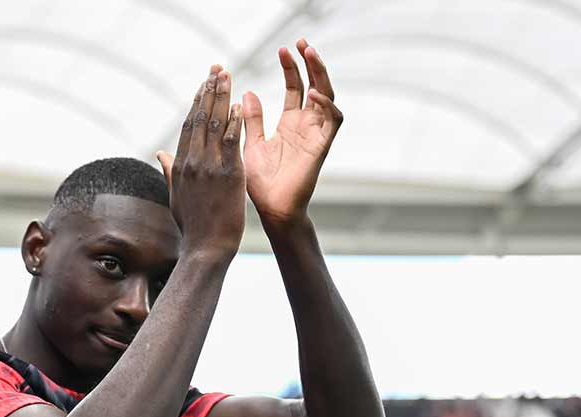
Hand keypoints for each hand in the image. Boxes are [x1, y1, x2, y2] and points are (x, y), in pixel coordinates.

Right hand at [156, 66, 245, 259]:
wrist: (206, 249)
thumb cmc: (194, 228)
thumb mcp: (176, 197)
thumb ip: (170, 171)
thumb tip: (159, 153)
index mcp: (180, 166)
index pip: (188, 126)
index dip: (196, 102)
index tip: (204, 84)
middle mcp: (191, 162)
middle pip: (199, 117)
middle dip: (209, 90)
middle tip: (217, 69)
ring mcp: (208, 167)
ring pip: (213, 123)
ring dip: (221, 97)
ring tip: (227, 76)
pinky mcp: (227, 174)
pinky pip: (230, 141)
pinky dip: (234, 121)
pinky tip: (239, 105)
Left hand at [242, 39, 343, 226]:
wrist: (272, 211)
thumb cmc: (261, 184)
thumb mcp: (251, 144)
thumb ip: (252, 120)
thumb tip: (246, 93)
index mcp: (289, 124)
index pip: (295, 87)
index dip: (291, 68)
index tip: (282, 49)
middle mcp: (306, 126)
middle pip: (315, 85)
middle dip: (309, 63)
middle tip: (300, 42)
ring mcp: (316, 135)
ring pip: (328, 96)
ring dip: (321, 74)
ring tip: (309, 54)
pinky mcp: (322, 147)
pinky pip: (333, 120)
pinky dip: (326, 105)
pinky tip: (312, 93)